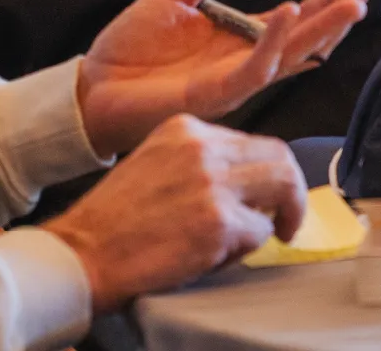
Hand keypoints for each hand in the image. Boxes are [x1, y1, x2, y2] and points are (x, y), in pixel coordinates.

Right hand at [43, 115, 305, 312]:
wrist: (88, 248)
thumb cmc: (119, 216)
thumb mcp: (158, 159)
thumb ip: (200, 159)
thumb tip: (249, 180)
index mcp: (185, 126)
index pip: (252, 139)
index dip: (267, 171)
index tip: (266, 196)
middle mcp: (202, 145)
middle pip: (278, 155)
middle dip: (291, 190)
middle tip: (285, 219)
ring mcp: (212, 182)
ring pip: (283, 185)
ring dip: (284, 214)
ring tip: (273, 234)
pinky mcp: (219, 221)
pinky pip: (260, 231)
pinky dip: (250, 246)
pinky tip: (222, 253)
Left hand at [78, 0, 372, 155]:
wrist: (94, 85)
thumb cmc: (132, 47)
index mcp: (237, 38)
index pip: (292, 18)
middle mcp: (243, 62)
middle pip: (303, 39)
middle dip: (337, 15)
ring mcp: (232, 80)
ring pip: (290, 57)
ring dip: (322, 31)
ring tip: (350, 3)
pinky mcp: (213, 94)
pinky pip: (253, 70)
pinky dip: (274, 43)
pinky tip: (290, 14)